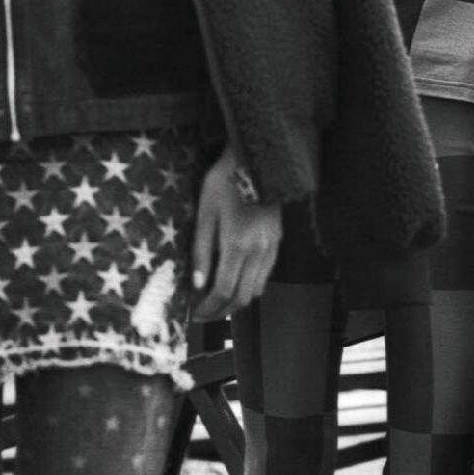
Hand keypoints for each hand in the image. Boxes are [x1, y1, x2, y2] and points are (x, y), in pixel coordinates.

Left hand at [190, 147, 281, 319]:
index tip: (195, 313)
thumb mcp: (205, 213)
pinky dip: (250, 285)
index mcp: (237, 245)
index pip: (223, 290)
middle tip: (205, 313)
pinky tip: (237, 279)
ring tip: (219, 299)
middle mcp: (258, 251)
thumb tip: (197, 284)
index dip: (209, 307)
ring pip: (257, 289)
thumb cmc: (224, 182)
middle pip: (242, 297)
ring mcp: (271, 247)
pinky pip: (265, 274)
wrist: (256, 161)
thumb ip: (201, 251)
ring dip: (237, 300)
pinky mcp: (278, 241)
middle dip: (222, 311)